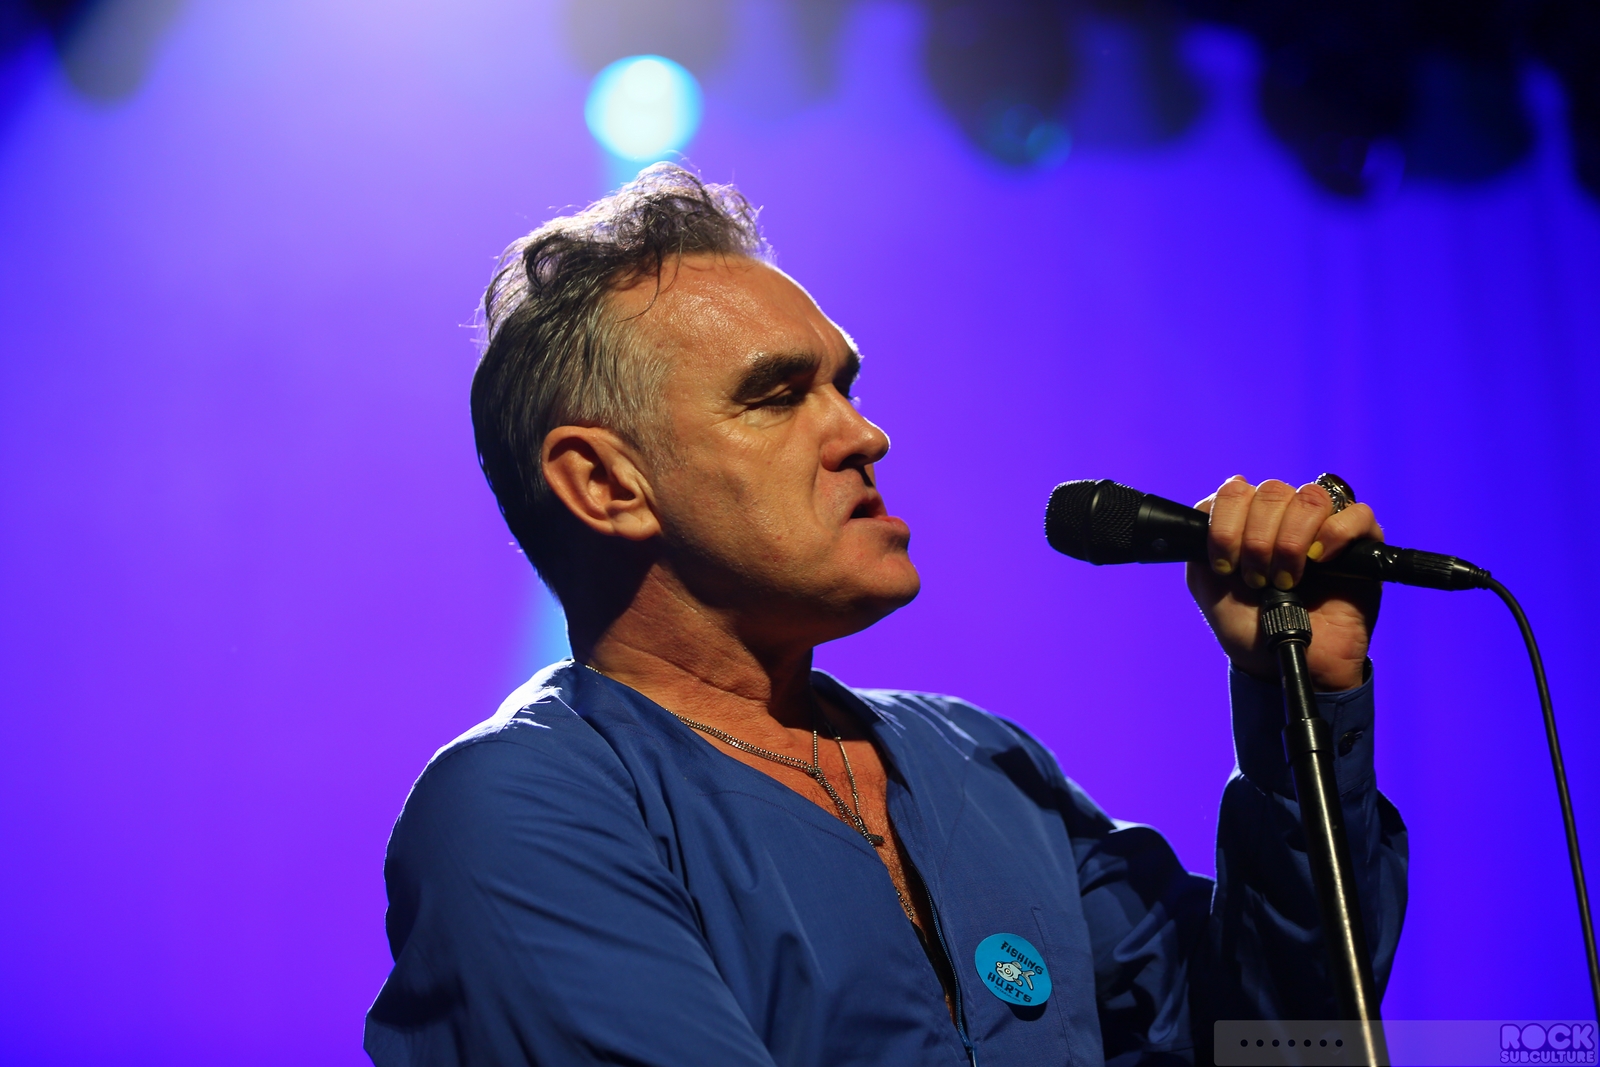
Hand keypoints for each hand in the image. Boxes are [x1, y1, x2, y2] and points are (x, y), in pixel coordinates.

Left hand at [1185, 476, 1382, 691]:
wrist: (1286, 661)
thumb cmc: (1249, 626)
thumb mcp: (1207, 584)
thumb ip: (1198, 541)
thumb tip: (1210, 503)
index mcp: (1249, 518)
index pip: (1235, 490)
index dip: (1225, 526)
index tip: (1225, 566)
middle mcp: (1286, 514)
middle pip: (1272, 491)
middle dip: (1256, 541)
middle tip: (1258, 579)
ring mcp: (1325, 525)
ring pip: (1310, 499)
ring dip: (1290, 542)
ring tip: (1287, 579)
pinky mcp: (1364, 541)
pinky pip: (1357, 514)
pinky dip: (1334, 535)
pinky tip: (1322, 562)